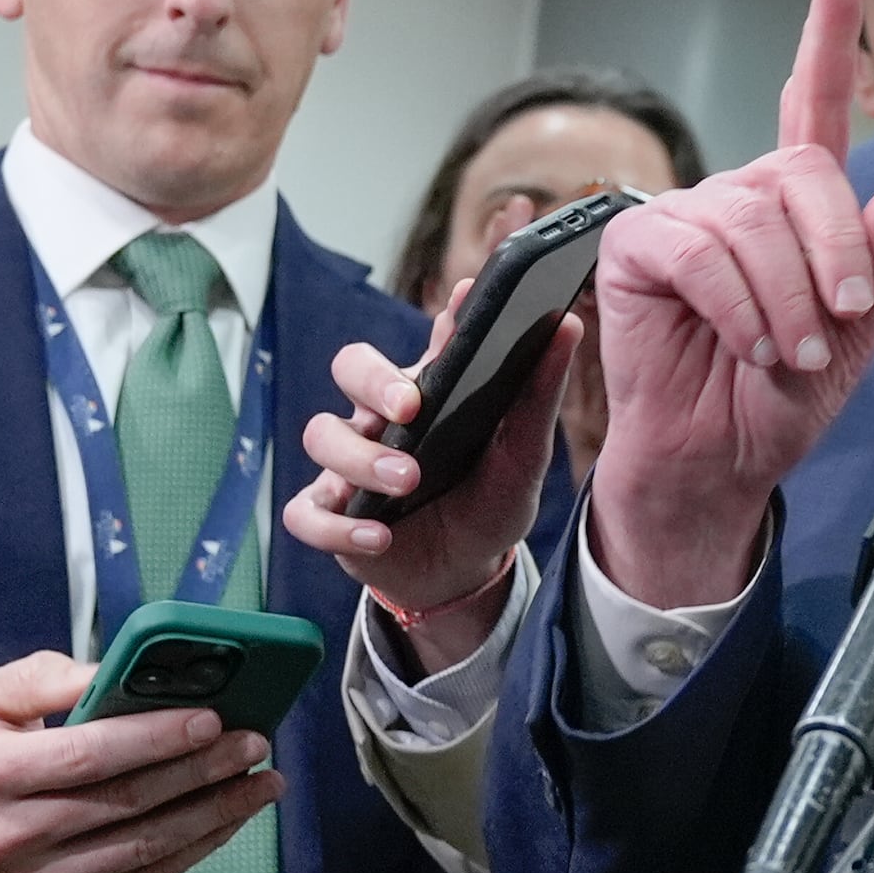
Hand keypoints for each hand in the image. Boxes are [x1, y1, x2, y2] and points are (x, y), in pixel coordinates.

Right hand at [0, 655, 278, 872]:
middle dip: (204, 769)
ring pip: (145, 847)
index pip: (88, 755)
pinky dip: (195, 850)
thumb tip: (115, 670)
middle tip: (255, 742)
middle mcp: (13, 835)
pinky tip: (228, 821)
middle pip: (129, 801)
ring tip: (263, 782)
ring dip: (216, 814)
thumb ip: (43, 679)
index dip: (156, 737)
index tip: (212, 718)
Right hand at [284, 282, 576, 672]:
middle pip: (351, 367)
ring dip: (361, 458)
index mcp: (430, 391)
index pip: (429, 341)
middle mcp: (381, 417)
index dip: (444, 320)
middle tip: (410, 407)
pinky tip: (377, 535)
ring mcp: (347, 462)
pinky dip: (336, 525)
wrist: (466, 571)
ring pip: (322, 435)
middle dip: (374, 380)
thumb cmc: (490, 500)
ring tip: (408, 482)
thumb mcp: (523, 456)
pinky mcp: (329, 512)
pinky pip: (306, 511)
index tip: (467, 301)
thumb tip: (567, 327)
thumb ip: (538, 397)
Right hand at [589, 0, 873, 608]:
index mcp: (800, 206)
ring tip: (788, 350)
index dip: (825, 36)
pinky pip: (703, 253)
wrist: (724, 457)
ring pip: (754, 221)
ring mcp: (686, 213)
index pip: (817, 106)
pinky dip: (738, 306)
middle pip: (805, 174)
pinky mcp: (638, 244)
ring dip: (787, 297)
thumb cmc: (785, 396)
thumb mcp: (862, 331)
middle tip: (838, 320)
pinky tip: (746, 343)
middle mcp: (743, 196)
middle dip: (836, 252)